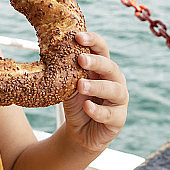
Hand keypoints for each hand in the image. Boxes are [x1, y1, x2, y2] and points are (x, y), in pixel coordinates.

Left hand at [62, 32, 128, 154]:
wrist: (80, 132)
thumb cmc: (77, 103)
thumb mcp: (69, 84)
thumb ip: (67, 70)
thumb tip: (49, 50)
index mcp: (103, 68)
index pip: (102, 49)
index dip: (93, 41)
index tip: (78, 36)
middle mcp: (115, 81)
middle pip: (111, 67)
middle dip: (96, 62)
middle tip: (80, 59)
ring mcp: (119, 100)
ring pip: (114, 90)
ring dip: (97, 86)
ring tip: (81, 85)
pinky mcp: (118, 120)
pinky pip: (110, 114)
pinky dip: (98, 111)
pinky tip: (87, 107)